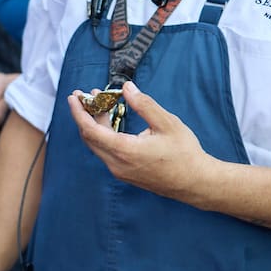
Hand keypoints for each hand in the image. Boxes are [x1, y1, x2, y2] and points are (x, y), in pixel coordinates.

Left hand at [68, 80, 211, 201]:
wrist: (197, 183)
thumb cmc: (185, 153)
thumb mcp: (168, 123)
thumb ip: (144, 104)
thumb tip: (127, 88)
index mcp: (125, 151)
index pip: (90, 130)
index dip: (79, 112)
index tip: (73, 97)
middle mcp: (117, 164)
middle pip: (90, 137)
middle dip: (84, 114)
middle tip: (85, 96)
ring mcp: (119, 171)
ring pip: (97, 145)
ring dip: (95, 124)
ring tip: (100, 104)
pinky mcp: (125, 174)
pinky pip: (106, 152)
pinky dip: (103, 135)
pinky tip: (110, 121)